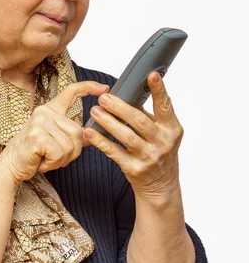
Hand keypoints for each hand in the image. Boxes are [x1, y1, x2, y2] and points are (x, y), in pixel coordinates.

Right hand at [0, 81, 109, 184]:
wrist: (11, 165)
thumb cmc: (33, 154)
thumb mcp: (55, 142)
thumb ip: (72, 136)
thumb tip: (91, 134)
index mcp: (50, 111)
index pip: (71, 92)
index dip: (89, 88)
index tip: (104, 88)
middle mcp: (45, 112)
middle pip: (78, 132)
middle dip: (71, 152)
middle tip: (53, 156)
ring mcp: (40, 122)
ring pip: (70, 145)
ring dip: (61, 159)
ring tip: (45, 158)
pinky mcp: (37, 136)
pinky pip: (59, 153)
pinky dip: (53, 163)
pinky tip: (41, 161)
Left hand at [84, 72, 183, 204]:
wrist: (161, 188)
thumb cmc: (159, 154)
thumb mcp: (162, 135)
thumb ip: (149, 116)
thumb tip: (130, 93)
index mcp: (172, 129)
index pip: (166, 106)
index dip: (159, 90)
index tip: (152, 75)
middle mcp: (163, 143)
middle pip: (140, 121)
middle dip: (120, 107)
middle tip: (104, 97)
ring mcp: (149, 157)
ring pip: (126, 136)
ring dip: (108, 122)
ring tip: (95, 111)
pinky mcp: (135, 169)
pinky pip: (114, 153)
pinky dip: (101, 141)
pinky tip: (90, 132)